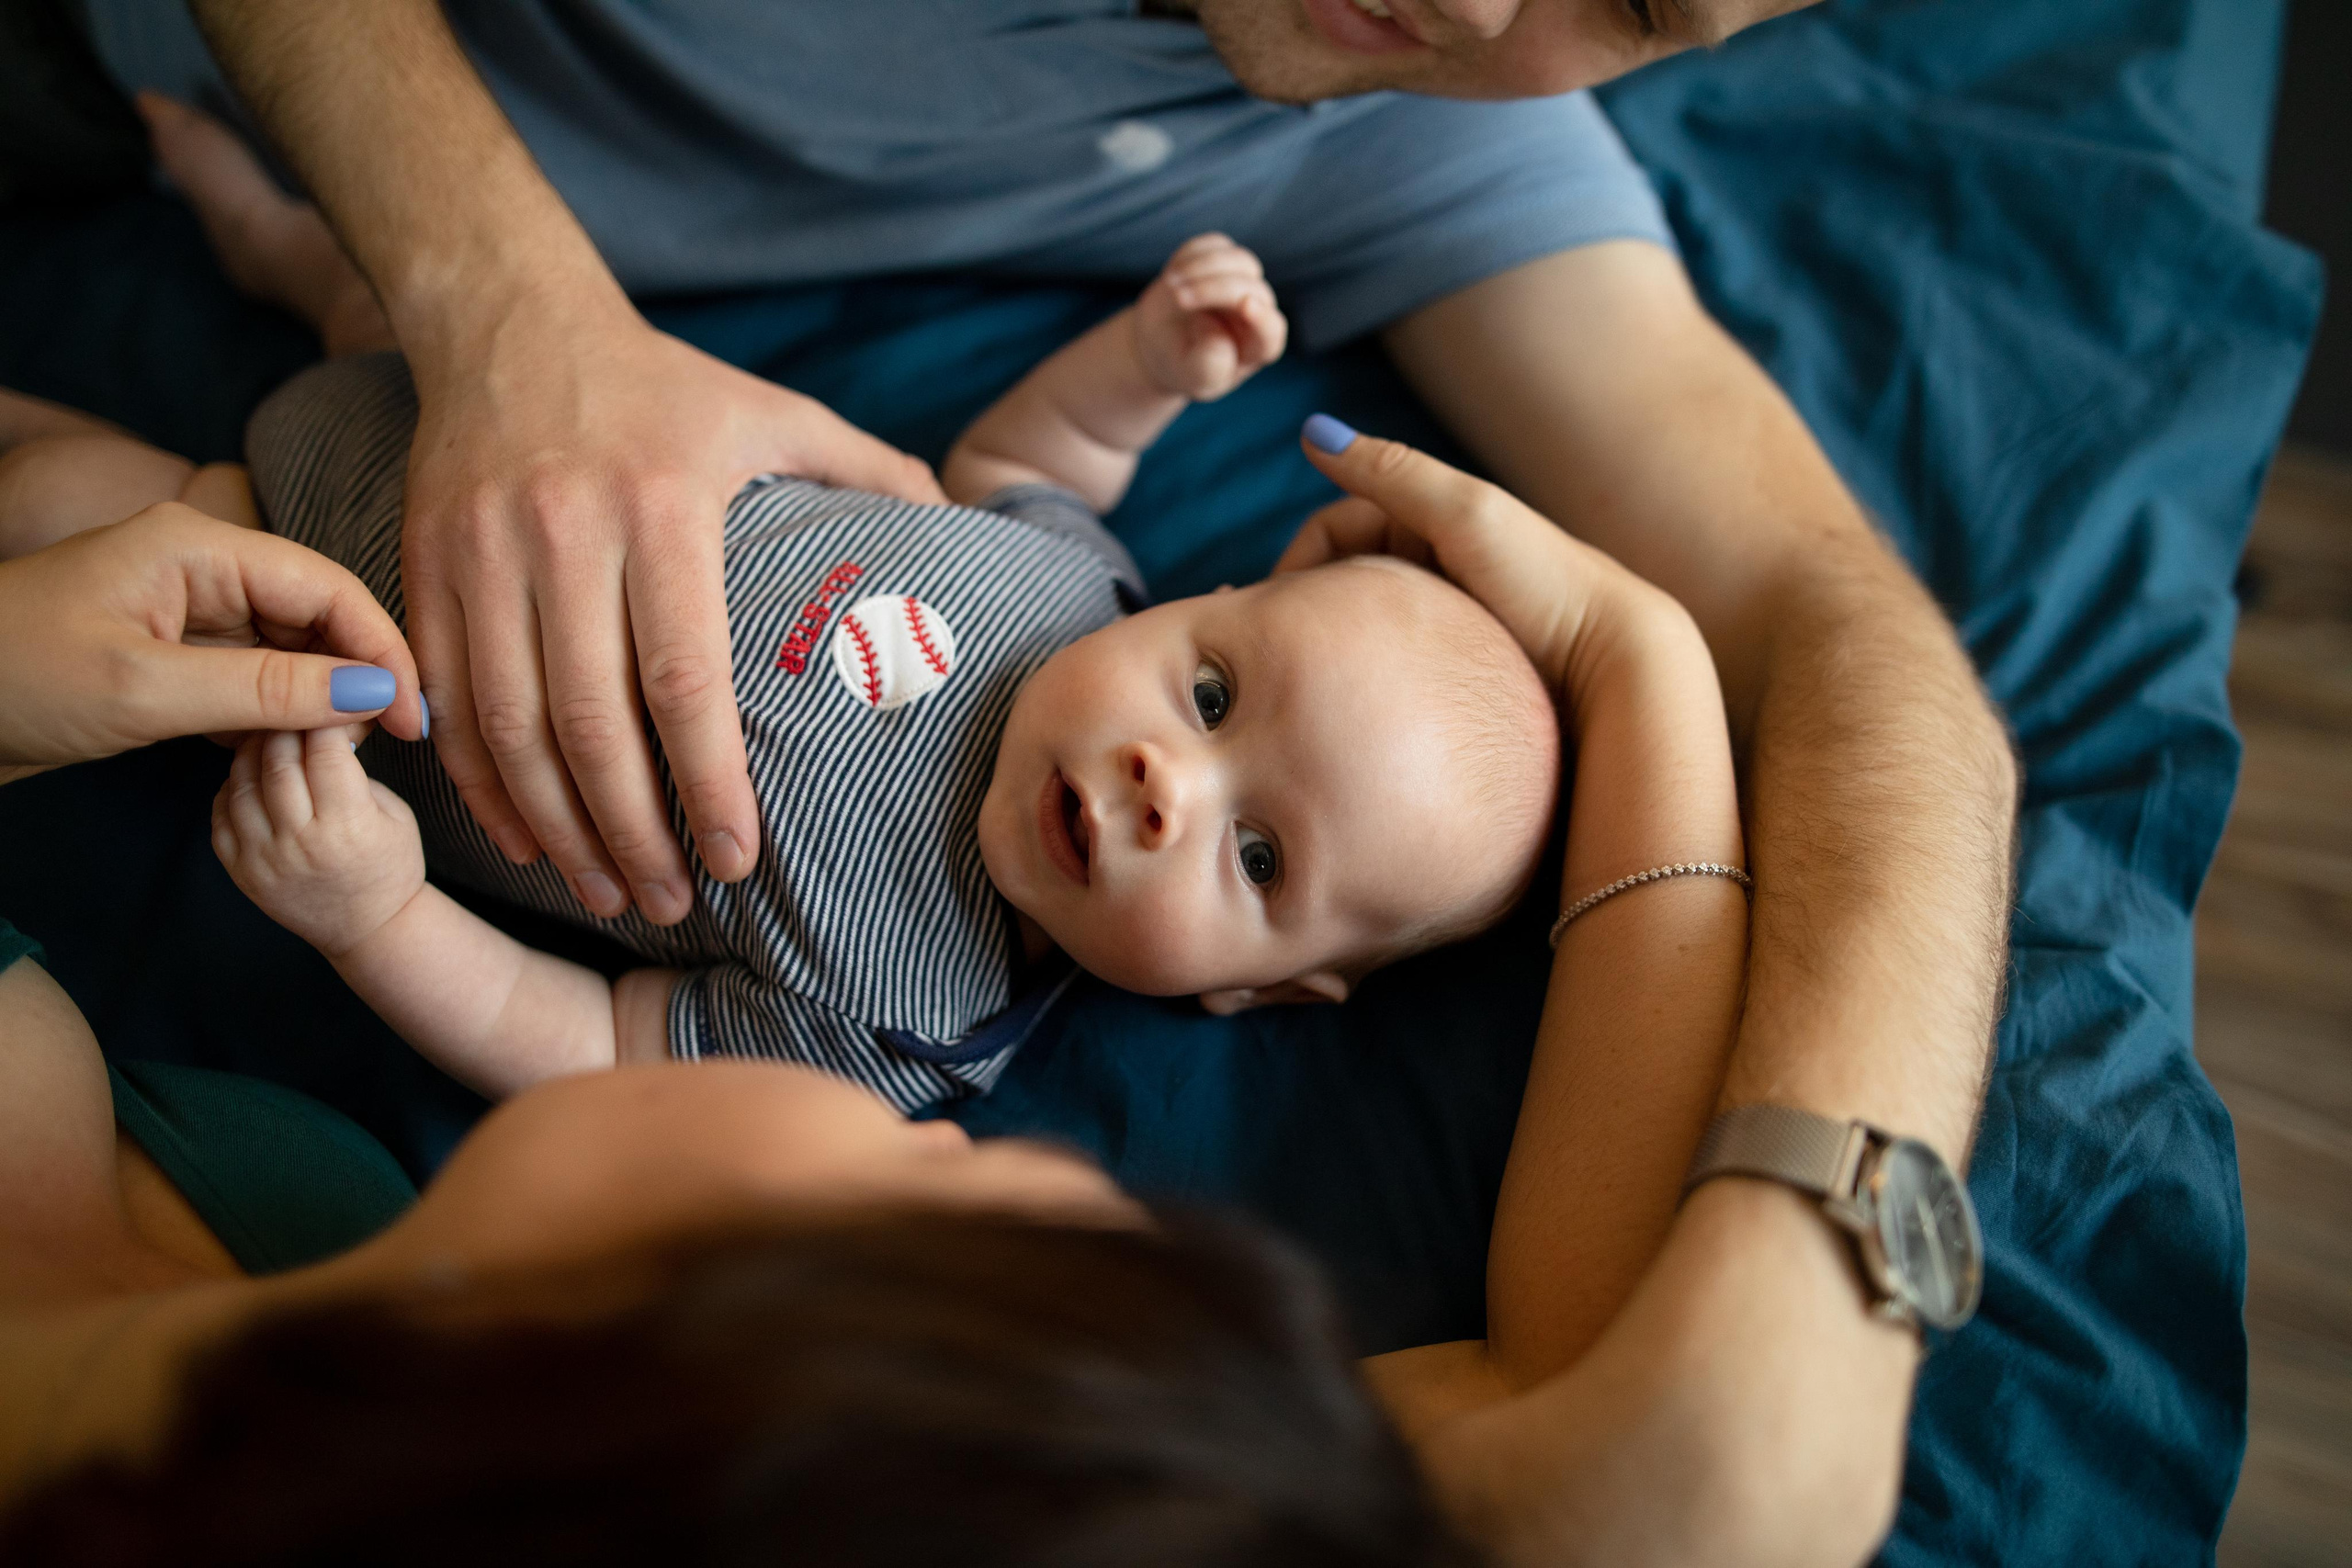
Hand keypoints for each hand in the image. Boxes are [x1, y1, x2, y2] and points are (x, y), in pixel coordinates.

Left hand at [0, 504, 421, 779]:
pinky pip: (251, 672)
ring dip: (317, 698)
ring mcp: (185, 605)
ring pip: (289, 646)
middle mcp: (200, 563)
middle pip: (317, 612)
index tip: (415, 719)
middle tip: (382, 744)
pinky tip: (283, 749)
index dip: (383, 650)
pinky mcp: (171, 647)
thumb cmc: (12, 681)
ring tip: (337, 752)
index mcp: (196, 545)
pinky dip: (274, 711)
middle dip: (355, 674)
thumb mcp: (147, 691)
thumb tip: (378, 694)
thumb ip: (269, 690)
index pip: (328, 587)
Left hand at [212, 727, 427, 958]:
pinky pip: (221, 810)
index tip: (328, 695)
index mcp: (349, 825)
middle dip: (286, 722)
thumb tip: (327, 712)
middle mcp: (300, 842)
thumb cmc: (389, 863)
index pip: (325, 747)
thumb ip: (355, 767)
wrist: (368, 929)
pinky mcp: (238, 870)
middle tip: (294, 706)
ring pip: (241, 779)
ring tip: (272, 735)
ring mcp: (263, 858)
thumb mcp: (394, 810)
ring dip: (254, 748)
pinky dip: (234, 783)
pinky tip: (255, 774)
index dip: (325, 713)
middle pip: (277, 756)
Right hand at [401, 301, 946, 926]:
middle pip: (589, 720)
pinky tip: (525, 840)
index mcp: (664, 506)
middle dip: (632, 831)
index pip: (685, 676)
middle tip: (673, 903)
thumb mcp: (775, 411)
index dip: (711, 781)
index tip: (738, 858)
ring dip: (557, 828)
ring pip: (509, 723)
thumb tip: (965, 525)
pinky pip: (447, 696)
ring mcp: (482, 552)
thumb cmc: (665, 385)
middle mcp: (565, 532)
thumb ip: (871, 471)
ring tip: (608, 893)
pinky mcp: (422, 564)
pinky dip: (480, 783)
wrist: (508, 318)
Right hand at [1131, 234, 1287, 401]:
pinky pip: (1215, 245)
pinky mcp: (1225, 259)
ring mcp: (1244, 282)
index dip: (1262, 317)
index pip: (1271, 330)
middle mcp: (1259, 312)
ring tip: (1170, 284)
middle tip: (1177, 298)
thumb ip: (1208, 366)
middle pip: (1251, 289)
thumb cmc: (1183, 366)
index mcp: (1259, 347)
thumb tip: (1217, 336)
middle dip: (1213, 289)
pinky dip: (1192, 256)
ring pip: (1239, 260)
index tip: (1244, 304)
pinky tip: (1172, 276)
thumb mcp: (1192, 377)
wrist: (1161, 343)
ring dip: (1203, 266)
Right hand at [1285, 417, 1680, 699]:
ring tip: (1309, 685)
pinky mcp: (1456, 666)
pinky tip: (1355, 707)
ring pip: (1364, 627)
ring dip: (1336, 646)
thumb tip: (1312, 430)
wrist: (1619, 666)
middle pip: (1343, 579)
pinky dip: (1367, 678)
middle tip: (1278, 658)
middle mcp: (1435, 563)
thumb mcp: (1468, 515)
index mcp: (1432, 519)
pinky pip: (1391, 668)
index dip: (1297, 563)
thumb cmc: (1548, 580)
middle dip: (1309, 609)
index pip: (1332, 530)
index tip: (1272, 615)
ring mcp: (1445, 616)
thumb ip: (1392, 472)